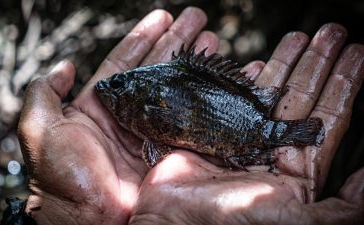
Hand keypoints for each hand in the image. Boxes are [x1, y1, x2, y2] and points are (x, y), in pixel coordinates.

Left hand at [18, 7, 217, 224]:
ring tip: (213, 41)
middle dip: (177, 42)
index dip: (144, 37)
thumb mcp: (40, 129)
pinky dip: (207, 100)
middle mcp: (130, 115)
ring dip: (195, 65)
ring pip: (178, 90)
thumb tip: (65, 66)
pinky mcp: (170, 151)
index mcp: (101, 106)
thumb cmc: (61, 178)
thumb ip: (44, 93)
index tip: (163, 17)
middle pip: (158, 70)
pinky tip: (220, 82)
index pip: (126, 61)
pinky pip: (192, 119)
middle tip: (198, 20)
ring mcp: (152, 132)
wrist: (87, 220)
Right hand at [128, 24, 363, 223]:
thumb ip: (341, 207)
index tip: (356, 54)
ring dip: (285, 64)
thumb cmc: (231, 221)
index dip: (344, 85)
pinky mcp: (213, 131)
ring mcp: (241, 138)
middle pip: (300, 98)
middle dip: (317, 65)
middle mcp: (270, 150)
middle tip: (332, 33)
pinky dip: (245, 80)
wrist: (172, 217)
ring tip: (299, 36)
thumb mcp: (295, 219)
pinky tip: (258, 63)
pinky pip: (233, 98)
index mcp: (294, 170)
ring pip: (268, 93)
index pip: (326, 118)